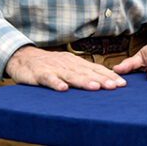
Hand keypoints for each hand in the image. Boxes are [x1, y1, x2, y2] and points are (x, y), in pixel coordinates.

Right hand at [4, 45, 126, 91]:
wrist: (24, 58)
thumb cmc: (50, 64)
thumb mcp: (69, 66)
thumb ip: (84, 72)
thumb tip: (105, 79)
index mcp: (77, 63)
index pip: (96, 69)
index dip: (109, 76)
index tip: (122, 83)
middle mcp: (68, 64)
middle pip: (87, 73)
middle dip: (102, 79)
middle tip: (115, 86)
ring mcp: (55, 68)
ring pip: (71, 76)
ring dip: (84, 82)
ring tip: (95, 87)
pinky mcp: (40, 74)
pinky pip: (49, 79)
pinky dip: (56, 83)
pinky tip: (63, 89)